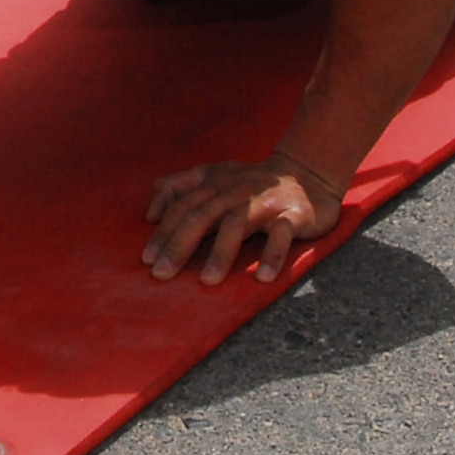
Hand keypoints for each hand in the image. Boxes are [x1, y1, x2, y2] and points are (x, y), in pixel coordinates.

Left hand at [142, 152, 344, 285]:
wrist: (307, 173)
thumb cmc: (250, 183)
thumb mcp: (211, 176)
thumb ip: (177, 187)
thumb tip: (150, 213)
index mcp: (214, 183)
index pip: (182, 206)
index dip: (164, 232)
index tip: (147, 259)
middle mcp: (236, 191)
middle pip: (202, 216)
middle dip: (180, 245)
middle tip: (162, 274)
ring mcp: (265, 202)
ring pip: (238, 225)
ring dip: (221, 253)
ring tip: (207, 281)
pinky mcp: (294, 214)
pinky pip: (282, 234)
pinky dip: (272, 256)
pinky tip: (262, 278)